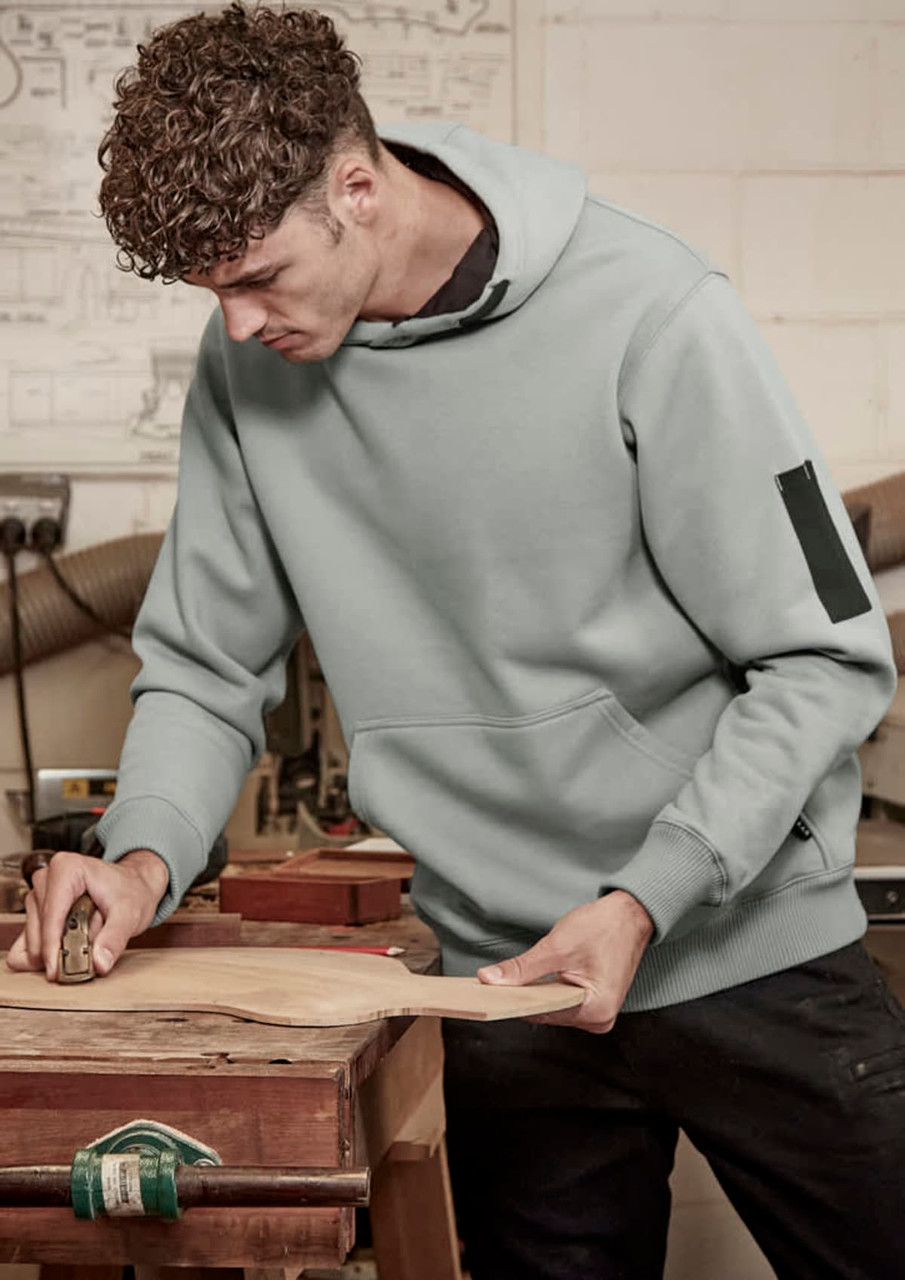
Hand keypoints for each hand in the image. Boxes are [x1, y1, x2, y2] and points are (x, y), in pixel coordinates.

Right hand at [5, 849, 168, 980]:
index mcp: (66, 869)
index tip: (55, 971)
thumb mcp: (130, 914)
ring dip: (56, 949)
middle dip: (58, 948)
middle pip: (39, 927)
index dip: (51, 945)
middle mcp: (47, 878)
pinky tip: (64, 954)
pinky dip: (44, 955)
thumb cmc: (131, 892)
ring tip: (86, 940)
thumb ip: (115, 938)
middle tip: (86, 955)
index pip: (51, 914)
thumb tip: (99, 963)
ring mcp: (39, 895)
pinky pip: (27, 942)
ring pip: (32, 937)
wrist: (135, 888)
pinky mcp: (36, 912)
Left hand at [477, 890, 653, 1033]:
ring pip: (551, 1006)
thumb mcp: (557, 947)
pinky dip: (545, 988)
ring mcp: (597, 1012)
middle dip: (522, 995)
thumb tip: (490, 980)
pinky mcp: (593, 1002)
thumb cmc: (604, 927)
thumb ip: (522, 968)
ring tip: (515, 975)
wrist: (631, 914)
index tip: (487, 994)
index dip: (512, 1001)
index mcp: (595, 1011)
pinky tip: (532, 976)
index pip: (541, 1013)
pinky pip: (561, 1000)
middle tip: (494, 980)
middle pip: (545, 1012)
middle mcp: (599, 1019)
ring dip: (534, 991)